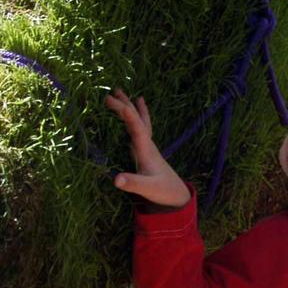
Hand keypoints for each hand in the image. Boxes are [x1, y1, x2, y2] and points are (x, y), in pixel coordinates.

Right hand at [104, 88, 189, 207]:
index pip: (135, 125)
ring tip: (122, 93)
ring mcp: (147, 147)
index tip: (110, 100)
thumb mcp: (147, 189)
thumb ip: (133, 183)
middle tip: (112, 91)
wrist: (177, 196)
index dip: (124, 112)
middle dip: (125, 105)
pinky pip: (139, 130)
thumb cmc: (163, 191)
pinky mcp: (145, 152)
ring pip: (139, 122)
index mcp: (147, 150)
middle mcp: (147, 145)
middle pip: (137, 119)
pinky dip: (134, 119)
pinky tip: (131, 116)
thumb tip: (116, 179)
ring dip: (130, 108)